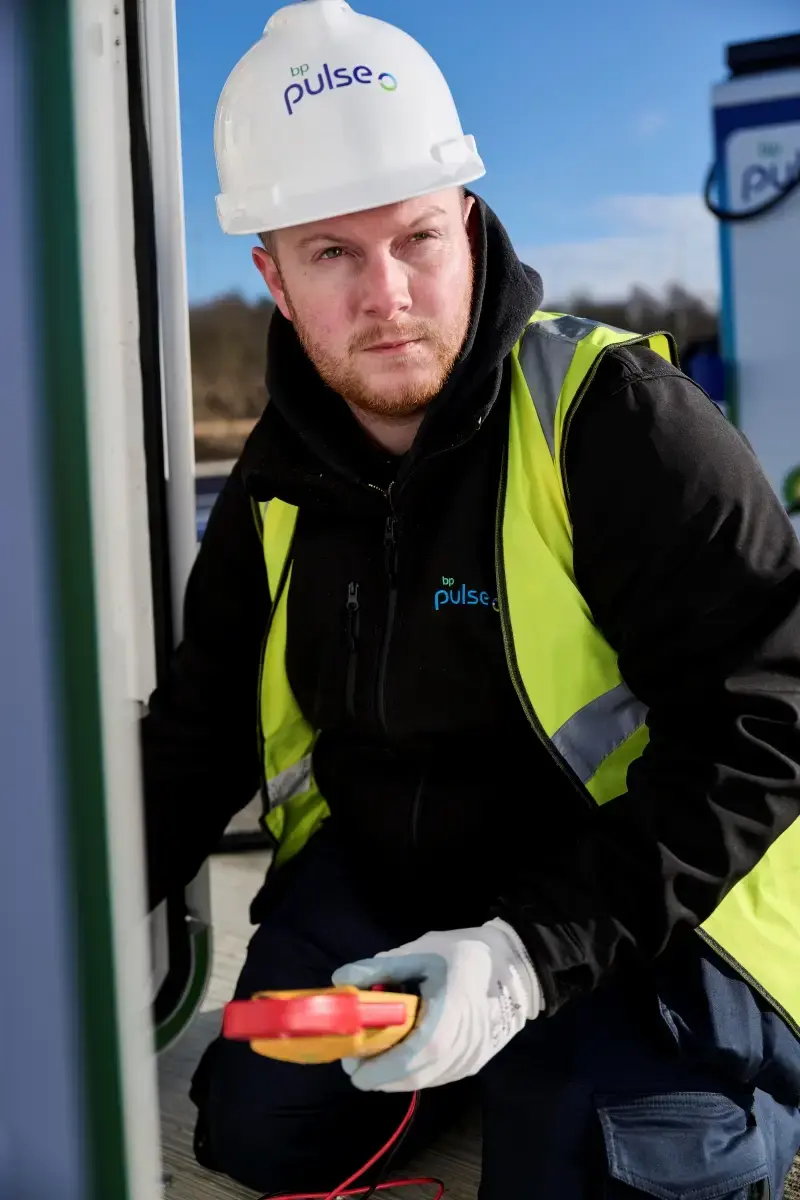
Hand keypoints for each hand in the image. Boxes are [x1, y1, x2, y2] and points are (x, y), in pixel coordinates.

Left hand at [330, 917, 542, 1091]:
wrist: (518, 964)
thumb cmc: (467, 954)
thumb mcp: (421, 953)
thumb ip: (380, 968)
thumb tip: (340, 980)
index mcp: (449, 1020)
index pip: (408, 1059)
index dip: (377, 1068)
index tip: (349, 1063)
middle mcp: (461, 1050)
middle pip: (411, 1076)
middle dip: (378, 1073)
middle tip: (354, 1058)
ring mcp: (470, 1061)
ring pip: (423, 1080)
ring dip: (394, 1075)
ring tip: (373, 1055)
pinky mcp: (475, 1064)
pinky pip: (436, 1076)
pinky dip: (413, 1071)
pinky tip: (400, 1054)